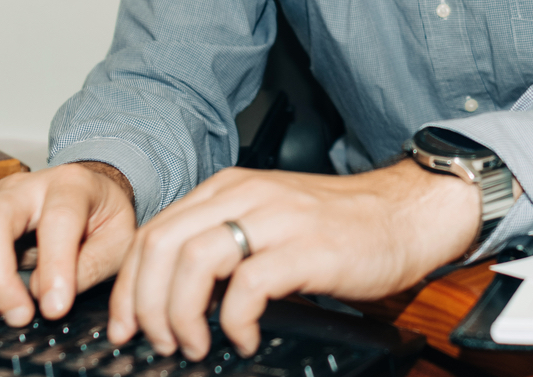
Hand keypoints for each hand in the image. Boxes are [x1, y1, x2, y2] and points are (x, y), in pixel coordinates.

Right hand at [0, 161, 136, 326]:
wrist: (90, 192)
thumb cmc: (103, 217)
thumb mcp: (119, 241)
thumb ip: (89, 268)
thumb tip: (44, 294)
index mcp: (71, 186)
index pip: (57, 220)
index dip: (54, 268)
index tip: (54, 309)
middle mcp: (24, 185)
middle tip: (17, 315)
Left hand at [114, 160, 476, 358]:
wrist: (405, 214)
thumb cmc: (340, 227)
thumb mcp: (269, 220)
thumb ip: (224, 241)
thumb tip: (171, 294)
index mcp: (229, 189)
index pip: (154, 233)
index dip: (129, 287)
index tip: (127, 325)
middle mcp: (246, 196)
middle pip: (162, 246)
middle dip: (145, 304)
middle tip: (158, 341)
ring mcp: (276, 219)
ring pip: (194, 261)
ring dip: (182, 314)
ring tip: (196, 344)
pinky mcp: (307, 248)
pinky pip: (248, 286)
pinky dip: (234, 321)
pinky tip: (246, 338)